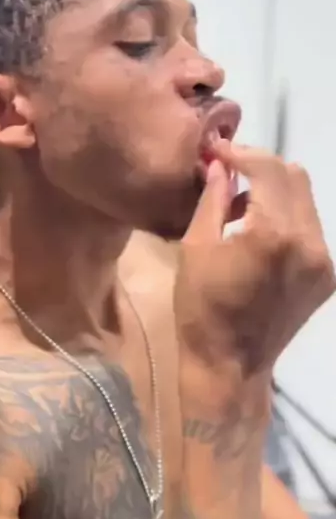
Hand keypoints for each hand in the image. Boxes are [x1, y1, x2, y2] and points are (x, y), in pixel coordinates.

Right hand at [174, 140, 334, 376]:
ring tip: (241, 207)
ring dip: (274, 191)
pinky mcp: (326, 275)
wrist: (230, 366)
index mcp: (273, 233)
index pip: (267, 168)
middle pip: (294, 176)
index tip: (217, 152)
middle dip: (261, 166)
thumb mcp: (195, 246)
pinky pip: (309, 228)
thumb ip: (213, 198)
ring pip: (305, 199)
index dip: (241, 153)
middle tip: (229, 173)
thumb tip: (218, 164)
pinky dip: (286, 218)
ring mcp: (323, 260)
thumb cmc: (201, 307)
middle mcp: (308, 241)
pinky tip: (258, 233)